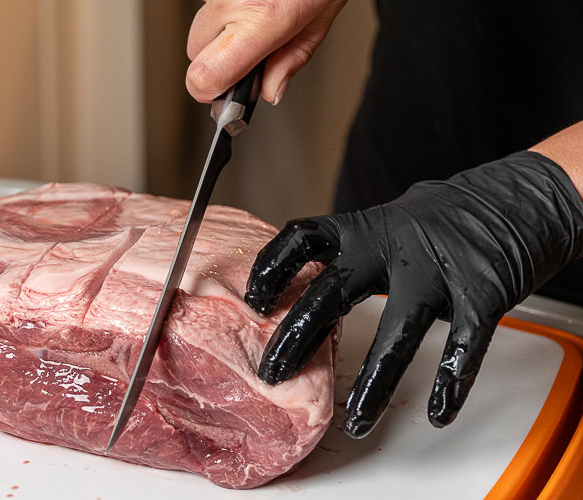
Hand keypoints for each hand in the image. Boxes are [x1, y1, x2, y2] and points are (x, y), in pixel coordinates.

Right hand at [186, 0, 346, 103]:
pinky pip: (208, 4)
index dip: (208, 92)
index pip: (204, 75)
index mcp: (260, 22)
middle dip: (215, 61)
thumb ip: (289, 64)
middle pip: (194, 54)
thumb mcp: (316, 26)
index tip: (222, 95)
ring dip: (219, 33)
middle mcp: (232, 2)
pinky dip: (224, 10)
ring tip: (253, 20)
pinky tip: (250, 3)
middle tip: (244, 57)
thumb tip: (269, 92)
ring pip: (199, 27)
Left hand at [244, 151, 582, 437]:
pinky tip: (438, 410)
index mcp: (367, 228)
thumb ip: (352, 249)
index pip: (303, 239)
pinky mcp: (484, 293)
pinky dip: (451, 382)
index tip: (252, 298)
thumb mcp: (388, 220)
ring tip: (355, 418)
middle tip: (273, 372)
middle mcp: (396, 247)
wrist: (518, 197)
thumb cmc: (446, 215)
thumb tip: (306, 278)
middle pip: (334, 291)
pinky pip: (464, 346)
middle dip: (299, 336)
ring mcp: (440, 271)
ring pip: (398, 331)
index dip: (272, 268)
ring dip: (372, 380)